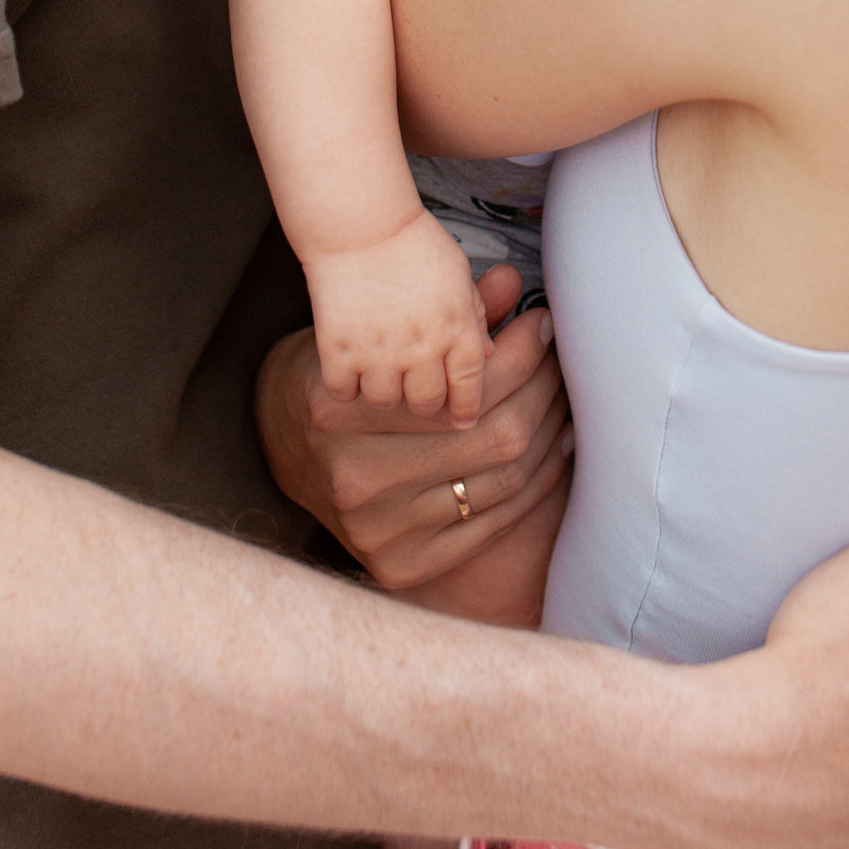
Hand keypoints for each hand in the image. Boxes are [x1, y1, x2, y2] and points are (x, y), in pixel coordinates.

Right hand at [257, 265, 570, 590]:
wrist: (285, 451)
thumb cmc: (339, 381)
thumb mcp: (377, 338)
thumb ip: (445, 316)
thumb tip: (512, 282)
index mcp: (340, 412)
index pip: (462, 383)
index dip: (518, 351)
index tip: (542, 323)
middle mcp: (355, 478)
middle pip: (491, 434)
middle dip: (541, 389)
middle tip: (560, 358)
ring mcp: (378, 529)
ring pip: (500, 479)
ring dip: (547, 434)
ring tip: (564, 398)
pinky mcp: (400, 565)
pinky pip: (492, 524)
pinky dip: (534, 484)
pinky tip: (552, 449)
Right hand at [309, 210, 490, 422]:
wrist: (360, 222)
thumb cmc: (413, 242)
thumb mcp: (457, 274)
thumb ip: (476, 317)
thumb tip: (491, 355)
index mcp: (456, 327)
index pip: (469, 387)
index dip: (466, 408)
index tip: (462, 418)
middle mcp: (421, 346)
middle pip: (427, 404)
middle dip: (424, 399)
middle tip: (416, 385)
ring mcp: (379, 351)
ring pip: (385, 401)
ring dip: (384, 390)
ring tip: (381, 371)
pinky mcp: (339, 349)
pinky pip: (344, 390)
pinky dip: (346, 384)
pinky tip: (350, 365)